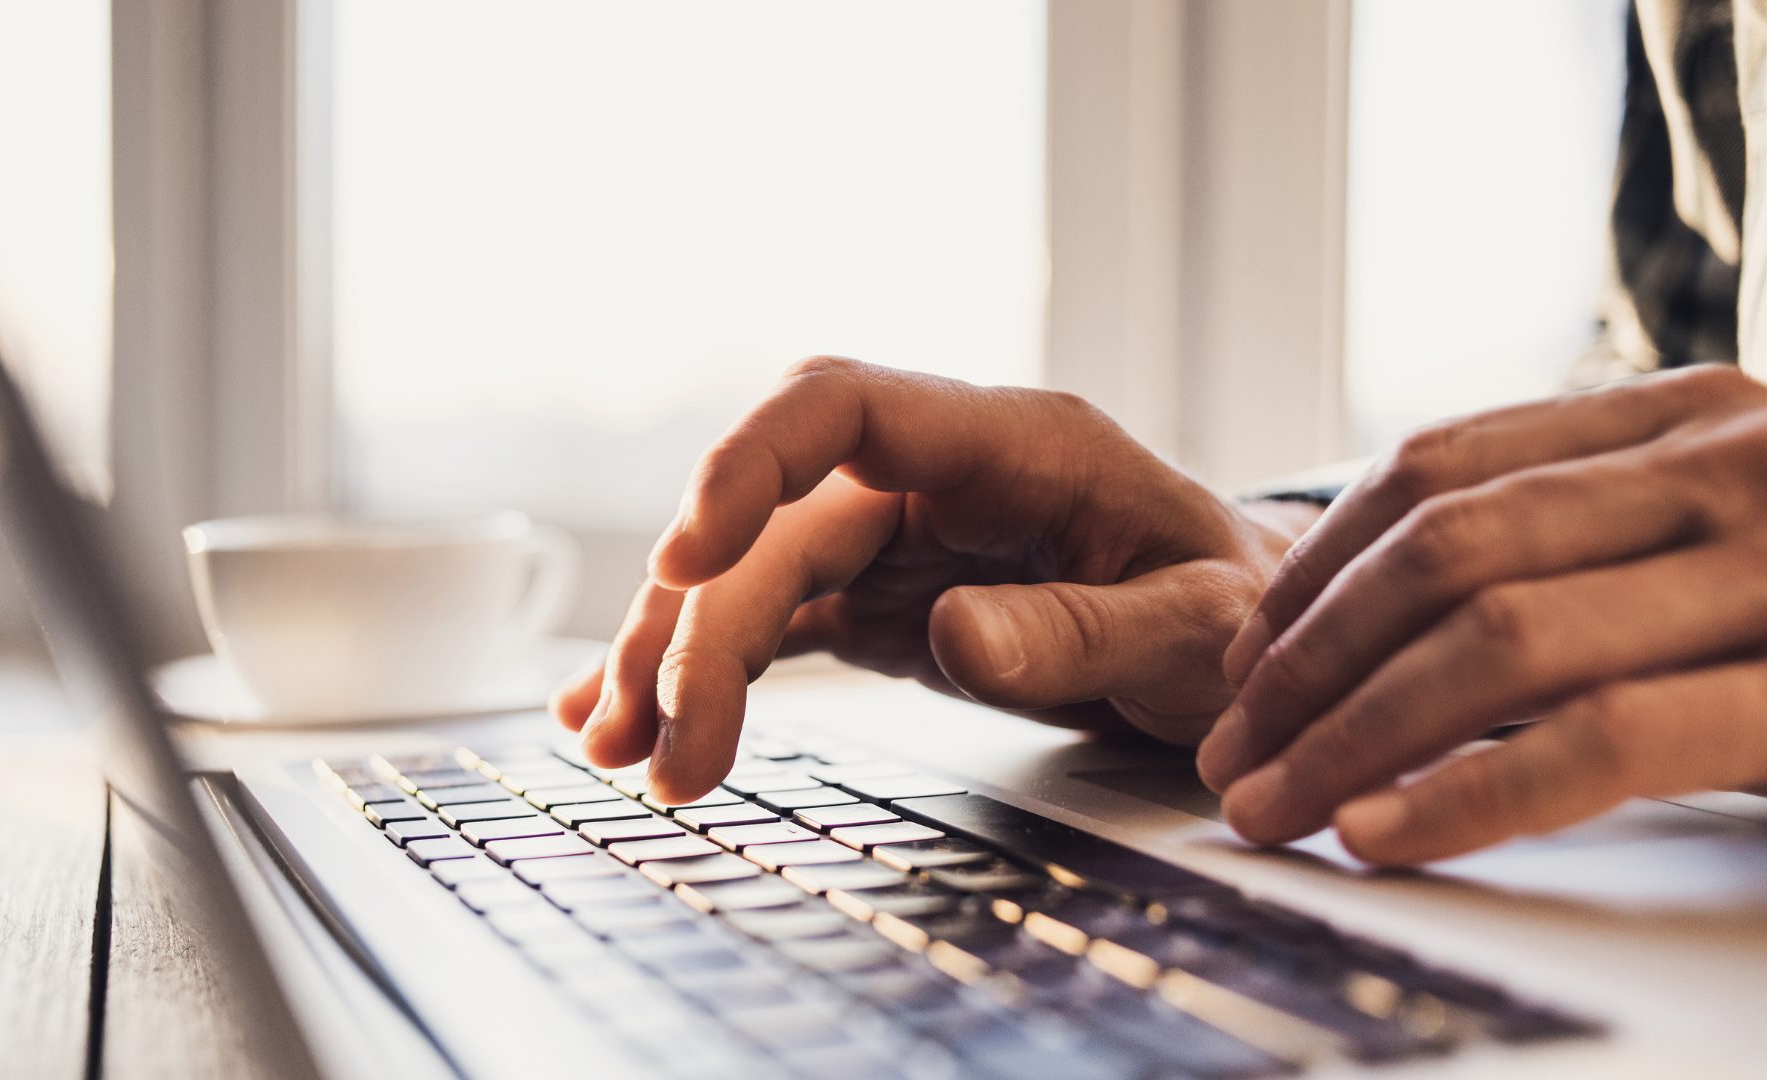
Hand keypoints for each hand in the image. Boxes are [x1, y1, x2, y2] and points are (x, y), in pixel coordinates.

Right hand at [551, 358, 1305, 803]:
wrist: (1246, 638)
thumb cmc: (1238, 610)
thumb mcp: (1198, 627)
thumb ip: (1083, 628)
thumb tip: (952, 639)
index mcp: (1012, 444)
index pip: (842, 406)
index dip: (748, 465)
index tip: (688, 556)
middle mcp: (933, 477)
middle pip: (773, 520)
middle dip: (697, 625)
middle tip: (661, 747)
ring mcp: (898, 536)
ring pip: (751, 572)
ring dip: (674, 654)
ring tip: (619, 751)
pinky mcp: (881, 598)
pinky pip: (771, 619)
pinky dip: (704, 669)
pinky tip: (633, 720)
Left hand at [1200, 364, 1766, 864]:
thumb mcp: (1726, 534)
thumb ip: (1593, 538)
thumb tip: (1389, 624)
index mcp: (1685, 416)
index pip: (1439, 466)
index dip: (1314, 566)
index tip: (1240, 659)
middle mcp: (1726, 463)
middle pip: (1443, 552)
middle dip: (1306, 662)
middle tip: (1229, 753)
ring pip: (1497, 638)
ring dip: (1350, 736)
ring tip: (1269, 805)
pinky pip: (1602, 740)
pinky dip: (1468, 793)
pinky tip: (1376, 832)